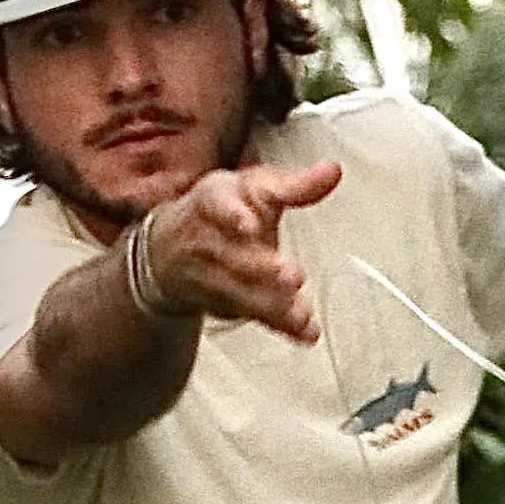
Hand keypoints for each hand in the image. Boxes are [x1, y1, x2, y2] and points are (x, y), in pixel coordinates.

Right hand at [144, 158, 342, 344]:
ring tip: (301, 312)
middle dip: (262, 267)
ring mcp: (214, 276)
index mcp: (215, 201)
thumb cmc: (223, 209)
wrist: (172, 248)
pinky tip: (304, 332)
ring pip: (243, 292)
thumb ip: (294, 185)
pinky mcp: (227, 303)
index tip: (249, 224)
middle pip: (234, 256)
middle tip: (291, 275)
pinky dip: (282, 326)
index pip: (217, 204)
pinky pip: (255, 316)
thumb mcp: (255, 187)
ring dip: (274, 304)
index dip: (233, 215)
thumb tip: (332, 171)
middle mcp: (209, 239)